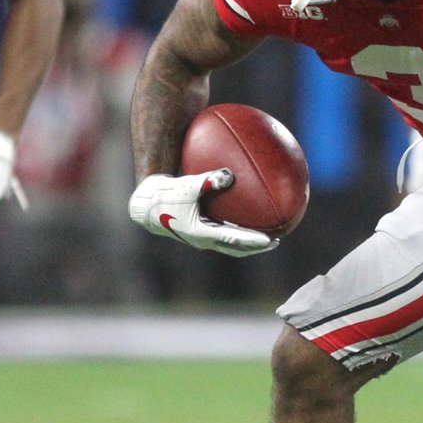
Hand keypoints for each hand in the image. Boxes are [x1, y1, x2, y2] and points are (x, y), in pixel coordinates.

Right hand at [128, 170, 277, 256]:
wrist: (145, 206)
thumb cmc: (164, 196)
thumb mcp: (185, 186)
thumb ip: (207, 181)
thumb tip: (229, 174)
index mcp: (201, 233)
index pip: (233, 240)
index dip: (252, 242)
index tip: (270, 241)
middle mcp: (204, 239)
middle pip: (236, 248)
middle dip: (256, 247)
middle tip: (276, 240)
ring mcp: (202, 237)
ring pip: (231, 244)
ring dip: (249, 242)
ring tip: (268, 235)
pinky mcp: (200, 230)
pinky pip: (224, 231)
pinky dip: (237, 228)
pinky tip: (245, 214)